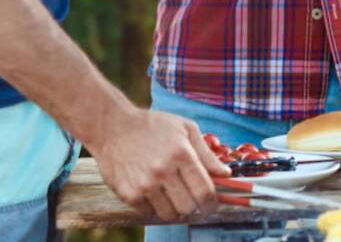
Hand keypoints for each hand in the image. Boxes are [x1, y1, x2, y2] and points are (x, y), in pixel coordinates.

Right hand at [94, 105, 229, 221]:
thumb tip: (226, 173)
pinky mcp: (129, 194)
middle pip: (189, 207)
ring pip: (170, 214)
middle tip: (191, 196)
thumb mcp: (185, 129)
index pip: (205, 192)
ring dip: (175, 207)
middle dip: (194, 205)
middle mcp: (163, 171)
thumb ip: (207, 153)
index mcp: (181, 153)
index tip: (212, 203)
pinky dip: (155, 206)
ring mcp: (145, 185)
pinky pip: (150, 213)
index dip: (212, 203)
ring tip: (172, 192)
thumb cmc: (153, 126)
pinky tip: (154, 190)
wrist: (114, 127)